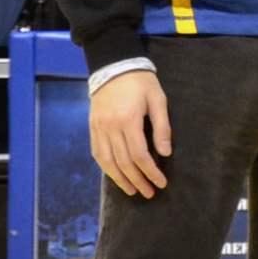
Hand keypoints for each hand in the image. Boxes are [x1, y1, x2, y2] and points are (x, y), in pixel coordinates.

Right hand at [90, 69, 173, 199]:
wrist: (114, 66)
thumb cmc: (141, 82)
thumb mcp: (158, 100)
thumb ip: (162, 127)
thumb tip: (165, 153)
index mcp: (129, 120)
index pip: (140, 155)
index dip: (150, 172)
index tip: (161, 182)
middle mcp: (111, 127)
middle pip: (124, 162)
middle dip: (137, 180)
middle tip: (149, 192)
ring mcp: (99, 128)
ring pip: (108, 162)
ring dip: (120, 179)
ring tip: (133, 190)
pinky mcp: (92, 127)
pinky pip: (97, 153)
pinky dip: (106, 168)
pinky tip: (115, 175)